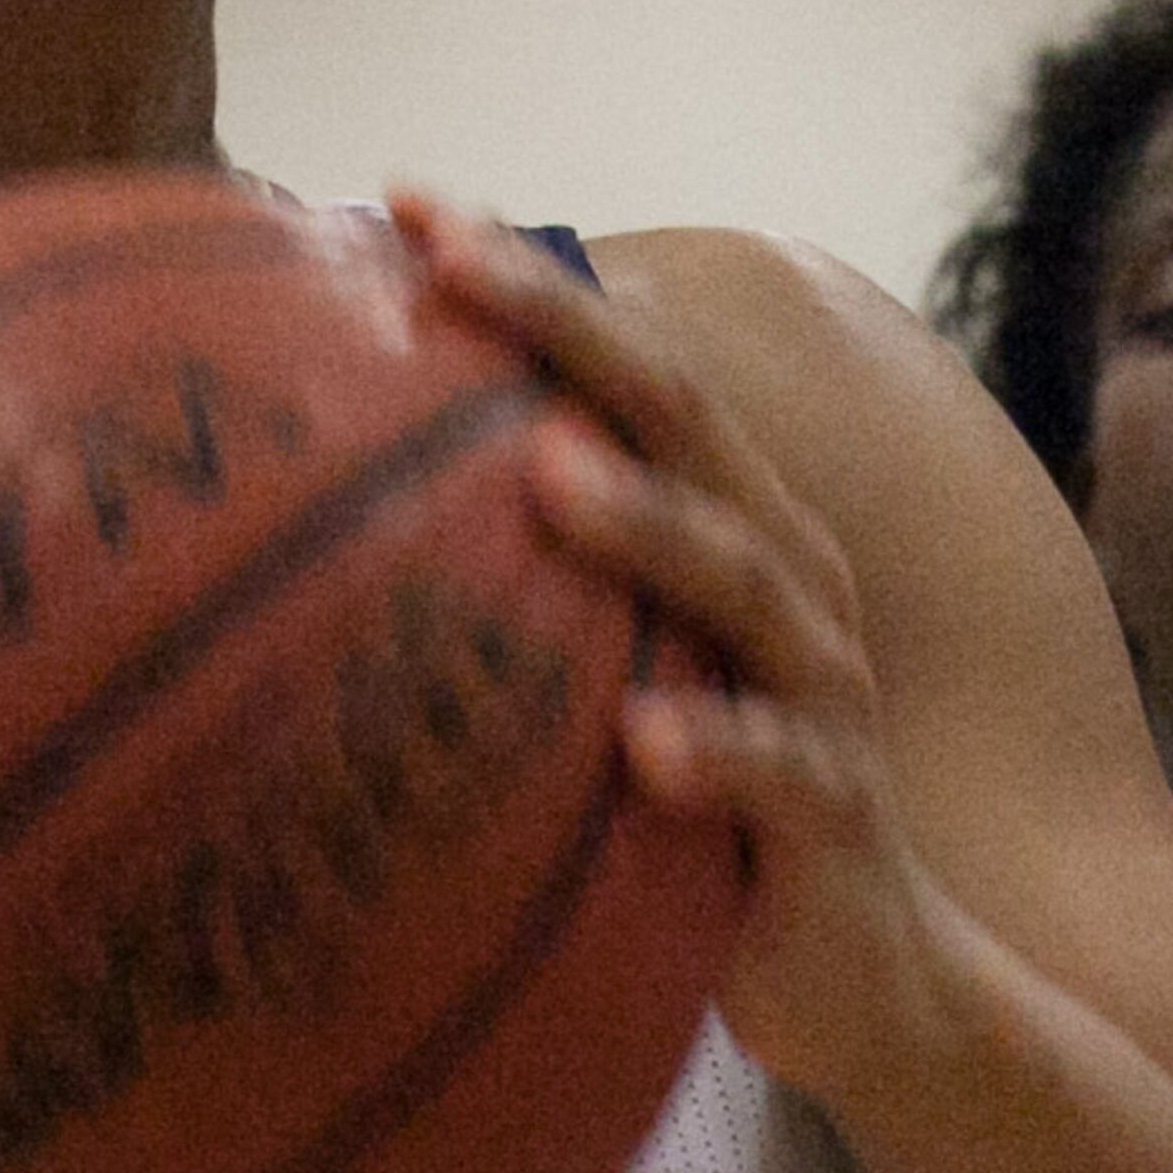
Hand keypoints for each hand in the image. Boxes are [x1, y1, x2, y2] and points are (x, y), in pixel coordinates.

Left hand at [391, 195, 935, 1122]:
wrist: (872, 976)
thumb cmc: (696, 796)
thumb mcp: (607, 668)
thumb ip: (509, 585)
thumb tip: (299, 526)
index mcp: (722, 513)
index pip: (616, 361)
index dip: (523, 272)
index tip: (399, 196)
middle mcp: (779, 568)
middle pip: (679, 415)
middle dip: (570, 329)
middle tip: (456, 267)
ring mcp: (818, 685)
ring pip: (737, 575)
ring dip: (644, 520)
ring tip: (546, 474)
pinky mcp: (836, 811)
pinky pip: (779, 773)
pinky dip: (717, 750)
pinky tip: (643, 747)